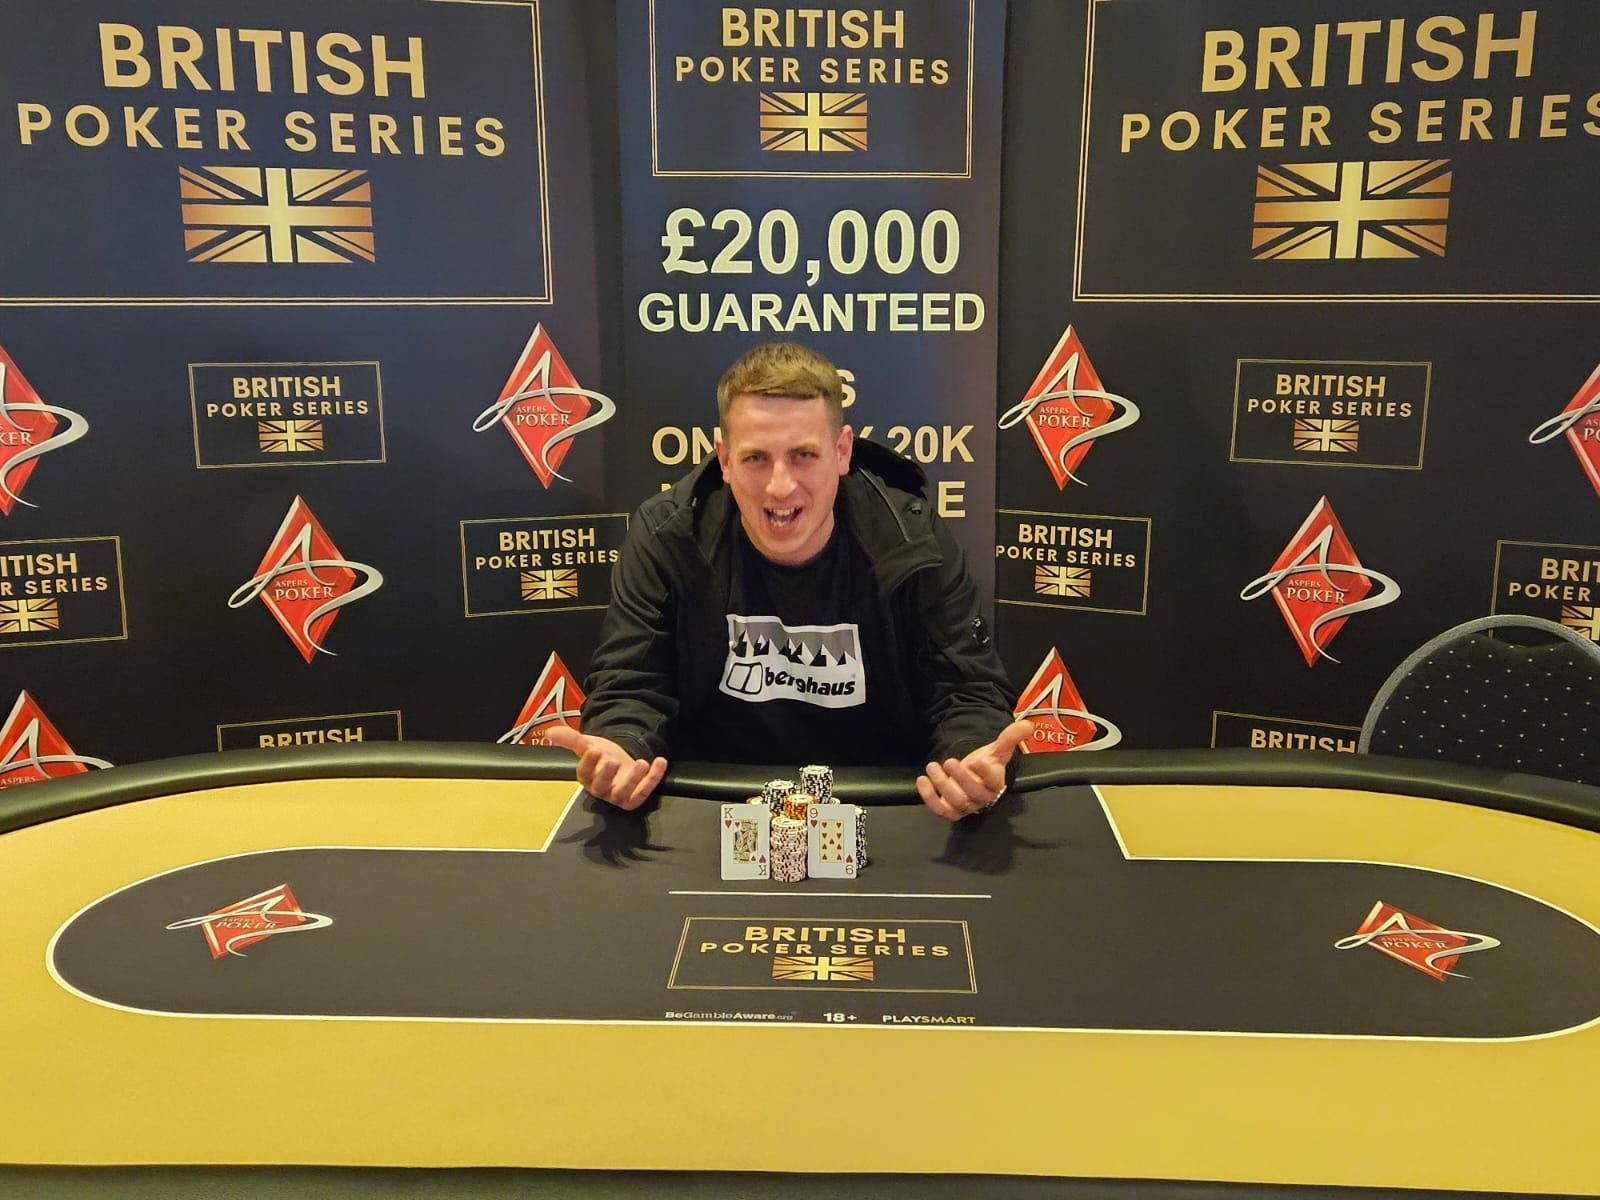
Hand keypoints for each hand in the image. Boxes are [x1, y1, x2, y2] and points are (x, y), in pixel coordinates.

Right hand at [544, 725, 668, 810]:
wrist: (619, 761)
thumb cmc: (601, 755)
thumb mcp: (586, 744)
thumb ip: (570, 738)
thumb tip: (550, 732)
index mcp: (587, 777)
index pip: (585, 773)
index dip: (589, 763)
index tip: (593, 750)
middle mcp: (601, 790)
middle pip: (602, 787)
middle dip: (607, 775)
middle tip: (612, 761)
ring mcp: (619, 796)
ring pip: (625, 794)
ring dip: (634, 779)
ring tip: (641, 762)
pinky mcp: (635, 797)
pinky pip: (644, 792)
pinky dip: (653, 778)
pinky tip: (660, 761)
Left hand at [916, 720, 1033, 821]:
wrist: (973, 777)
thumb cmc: (986, 764)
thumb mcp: (997, 749)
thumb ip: (1011, 737)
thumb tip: (1027, 724)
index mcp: (995, 784)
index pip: (994, 783)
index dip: (986, 774)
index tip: (978, 761)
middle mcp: (981, 798)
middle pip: (973, 795)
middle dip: (960, 778)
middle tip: (949, 761)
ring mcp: (965, 806)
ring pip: (955, 802)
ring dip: (941, 784)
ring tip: (932, 766)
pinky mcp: (950, 811)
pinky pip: (940, 810)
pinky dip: (929, 797)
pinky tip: (923, 780)